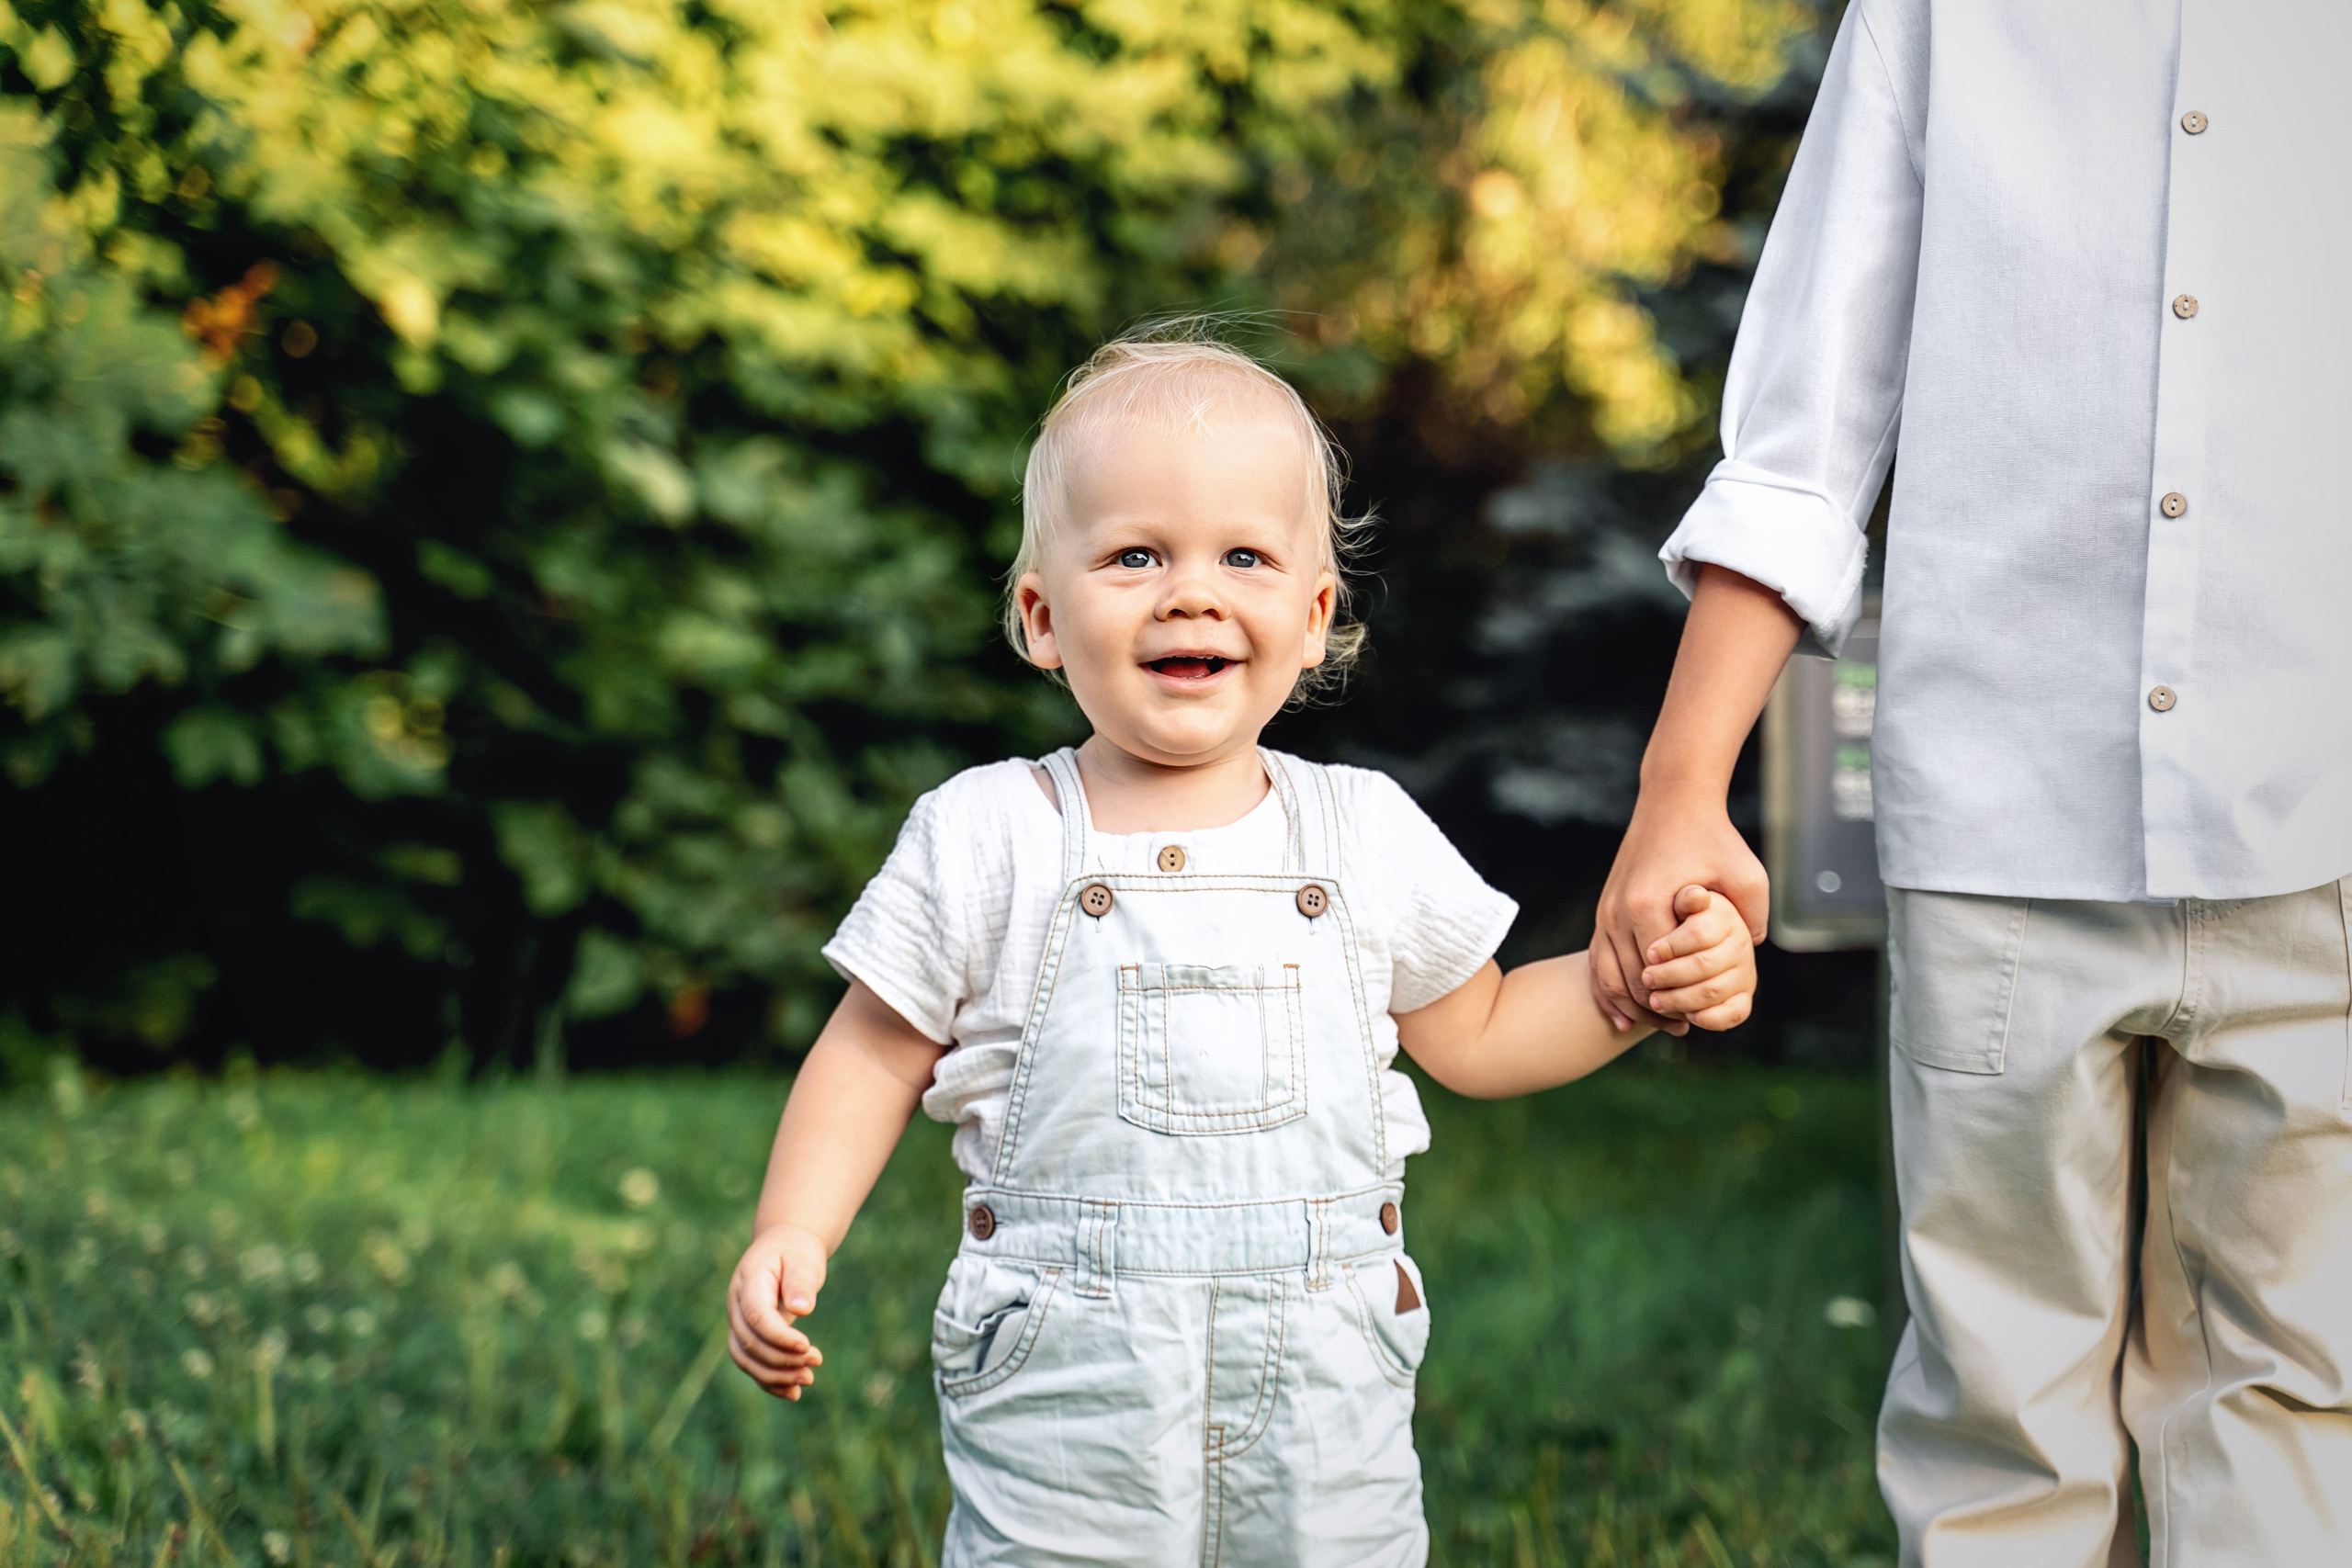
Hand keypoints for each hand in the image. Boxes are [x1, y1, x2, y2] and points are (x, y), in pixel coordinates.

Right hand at [726, 1222, 828, 1399]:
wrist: (782, 1248)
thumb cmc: (795, 1251)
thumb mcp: (804, 1258)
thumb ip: (801, 1281)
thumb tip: (802, 1310)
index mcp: (750, 1280)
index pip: (756, 1315)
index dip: (778, 1335)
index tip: (807, 1345)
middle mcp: (736, 1304)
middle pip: (749, 1341)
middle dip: (782, 1358)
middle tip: (816, 1361)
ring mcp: (737, 1321)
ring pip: (745, 1358)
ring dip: (775, 1375)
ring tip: (808, 1379)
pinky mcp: (746, 1336)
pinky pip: (751, 1364)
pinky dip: (769, 1381)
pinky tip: (794, 1393)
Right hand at [1591, 787, 1767, 1034]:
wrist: (1673, 801)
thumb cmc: (1714, 838)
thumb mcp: (1747, 875)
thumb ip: (1751, 918)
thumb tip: (1750, 952)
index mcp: (1647, 905)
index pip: (1658, 975)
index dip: (1678, 1002)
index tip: (1700, 1017)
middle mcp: (1617, 912)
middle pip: (1630, 982)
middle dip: (1656, 1011)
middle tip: (1684, 1028)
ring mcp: (1605, 911)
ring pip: (1608, 977)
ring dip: (1631, 1006)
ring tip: (1659, 1025)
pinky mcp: (1603, 908)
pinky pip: (1597, 960)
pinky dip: (1607, 990)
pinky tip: (1623, 1016)